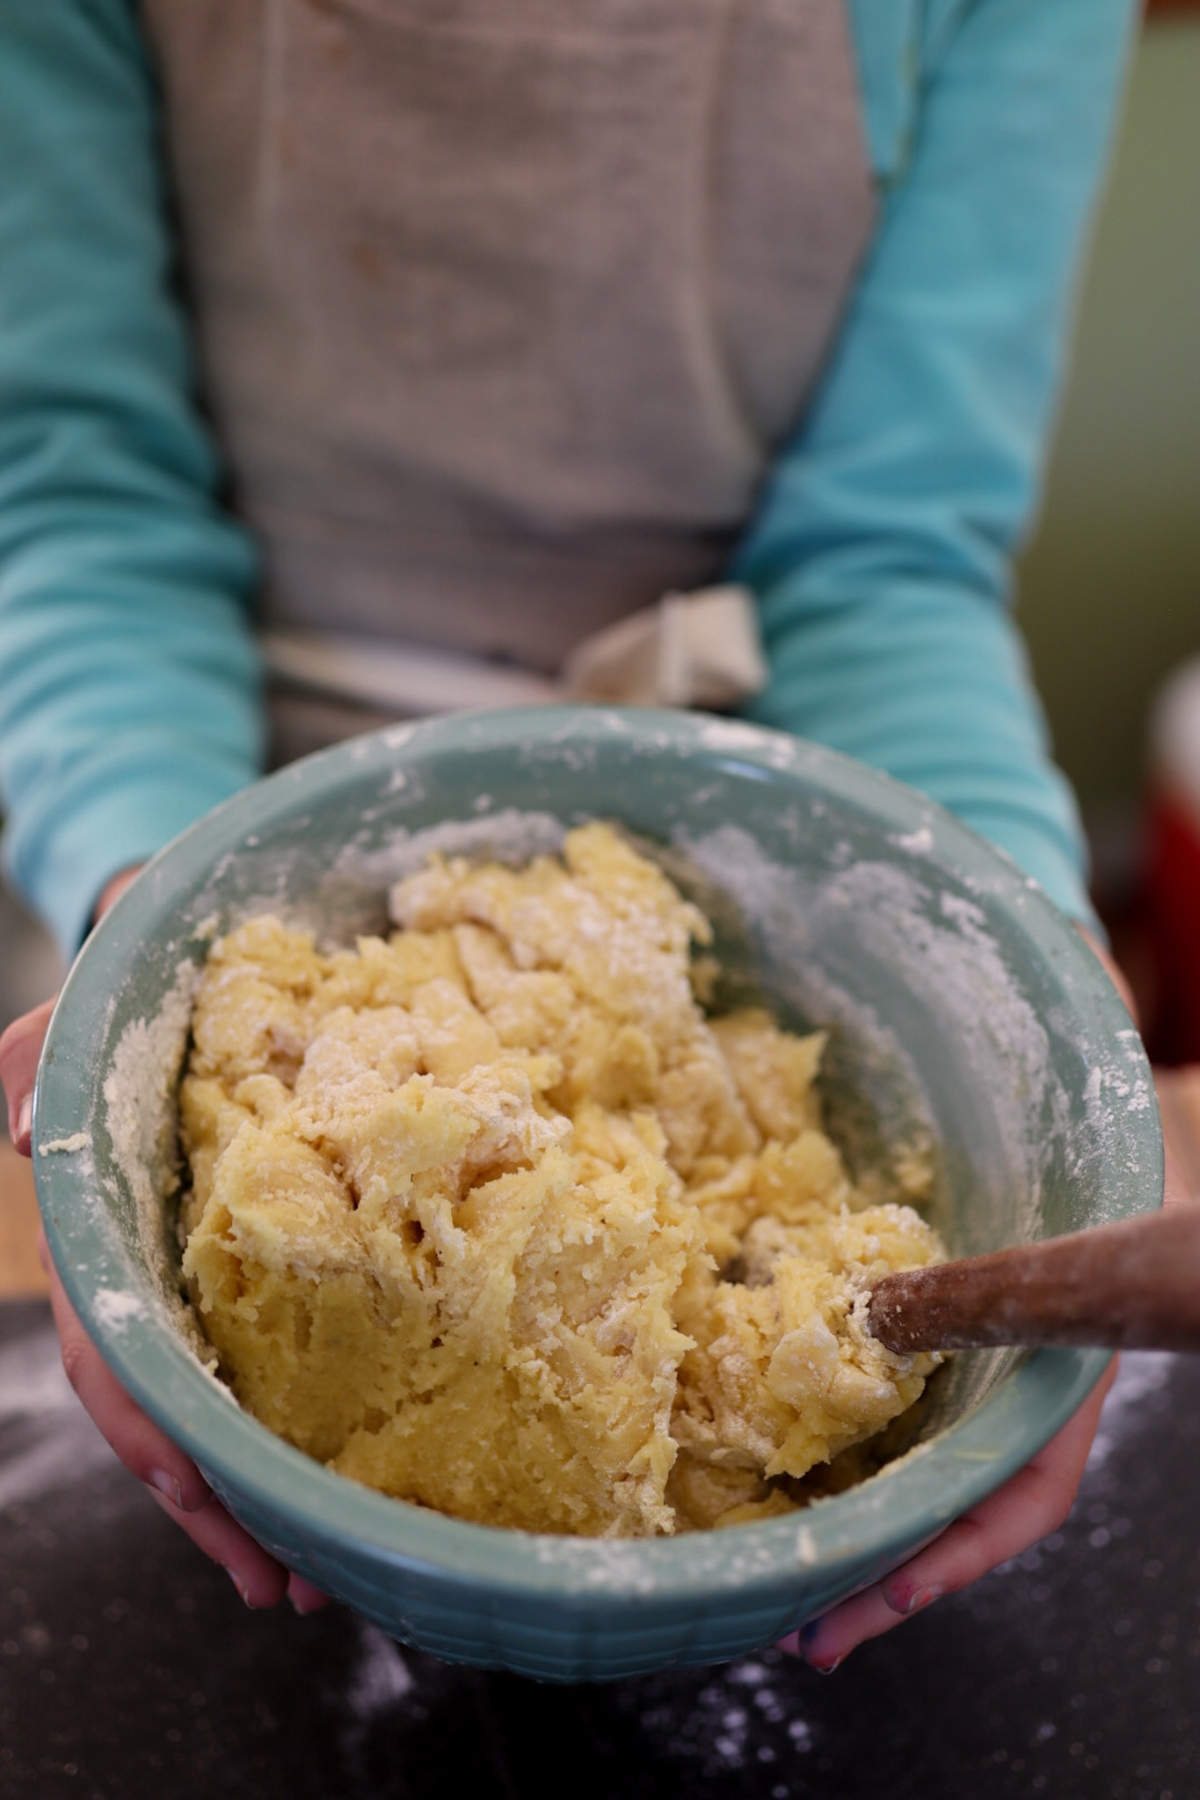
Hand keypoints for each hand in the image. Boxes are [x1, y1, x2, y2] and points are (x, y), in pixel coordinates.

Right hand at [0, 869, 328, 1614]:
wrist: (205, 960)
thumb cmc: (143, 986)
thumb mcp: (93, 1001)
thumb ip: (45, 1052)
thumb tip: (19, 1122)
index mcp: (109, 1231)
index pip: (116, 1354)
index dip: (152, 1431)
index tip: (197, 1500)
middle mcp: (158, 1271)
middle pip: (173, 1413)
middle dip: (219, 1504)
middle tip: (289, 1580)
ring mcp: (213, 1277)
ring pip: (225, 1409)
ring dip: (265, 1495)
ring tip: (323, 1572)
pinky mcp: (276, 1266)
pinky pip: (280, 1364)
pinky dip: (304, 1432)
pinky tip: (345, 1486)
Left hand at [784, 925, 1182, 1671]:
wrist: (1125, 1135)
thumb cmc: (1114, 1105)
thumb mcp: (1095, 1052)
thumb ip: (1087, 1008)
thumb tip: (1070, 952)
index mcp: (1075, 1333)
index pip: (1033, 1449)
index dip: (968, 1523)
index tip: (899, 1575)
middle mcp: (1027, 1375)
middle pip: (970, 1502)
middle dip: (898, 1570)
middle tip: (811, 1625)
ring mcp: (984, 1376)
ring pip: (931, 1487)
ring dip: (867, 1549)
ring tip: (787, 1607)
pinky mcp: (934, 1357)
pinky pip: (896, 1437)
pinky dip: (851, 1486)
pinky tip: (784, 1511)